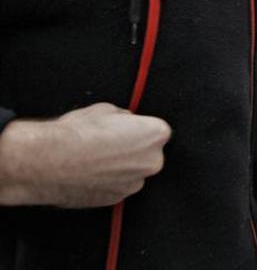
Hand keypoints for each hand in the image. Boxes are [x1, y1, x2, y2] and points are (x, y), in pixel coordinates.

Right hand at [0, 103, 170, 207]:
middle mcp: (152, 161)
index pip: (155, 130)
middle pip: (147, 153)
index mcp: (155, 135)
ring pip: (131, 171)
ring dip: (118, 167)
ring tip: (93, 158)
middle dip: (130, 149)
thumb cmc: (75, 135)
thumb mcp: (106, 109)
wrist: (48, 162)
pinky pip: (117, 186)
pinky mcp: (116, 199)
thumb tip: (125, 120)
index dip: (136, 128)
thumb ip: (125, 118)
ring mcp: (135, 183)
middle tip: (107, 144)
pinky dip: (106, 181)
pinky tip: (88, 172)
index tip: (122, 129)